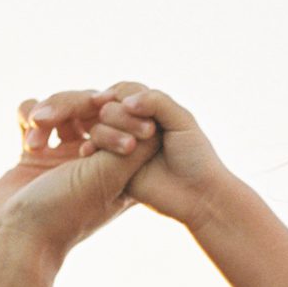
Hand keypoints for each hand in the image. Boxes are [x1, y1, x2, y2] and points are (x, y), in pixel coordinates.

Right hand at [0, 92, 160, 263]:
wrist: (14, 241)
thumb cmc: (61, 213)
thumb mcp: (106, 178)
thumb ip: (133, 148)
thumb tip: (154, 122)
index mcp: (120, 172)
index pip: (131, 124)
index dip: (121, 111)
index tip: (109, 110)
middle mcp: (94, 162)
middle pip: (95, 109)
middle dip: (78, 104)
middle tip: (67, 111)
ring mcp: (63, 155)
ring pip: (64, 107)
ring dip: (50, 111)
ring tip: (35, 140)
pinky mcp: (34, 152)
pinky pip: (33, 114)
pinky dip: (28, 116)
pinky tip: (26, 140)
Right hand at [74, 81, 235, 229]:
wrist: (198, 195)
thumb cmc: (196, 157)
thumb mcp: (182, 120)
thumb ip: (156, 101)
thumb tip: (125, 102)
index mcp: (150, 111)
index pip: (125, 91)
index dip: (122, 94)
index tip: (129, 105)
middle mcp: (134, 127)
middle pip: (109, 108)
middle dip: (121, 116)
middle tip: (148, 134)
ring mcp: (124, 148)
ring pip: (99, 128)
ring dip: (110, 133)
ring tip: (130, 148)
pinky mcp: (116, 169)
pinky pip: (95, 153)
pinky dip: (91, 148)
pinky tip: (89, 152)